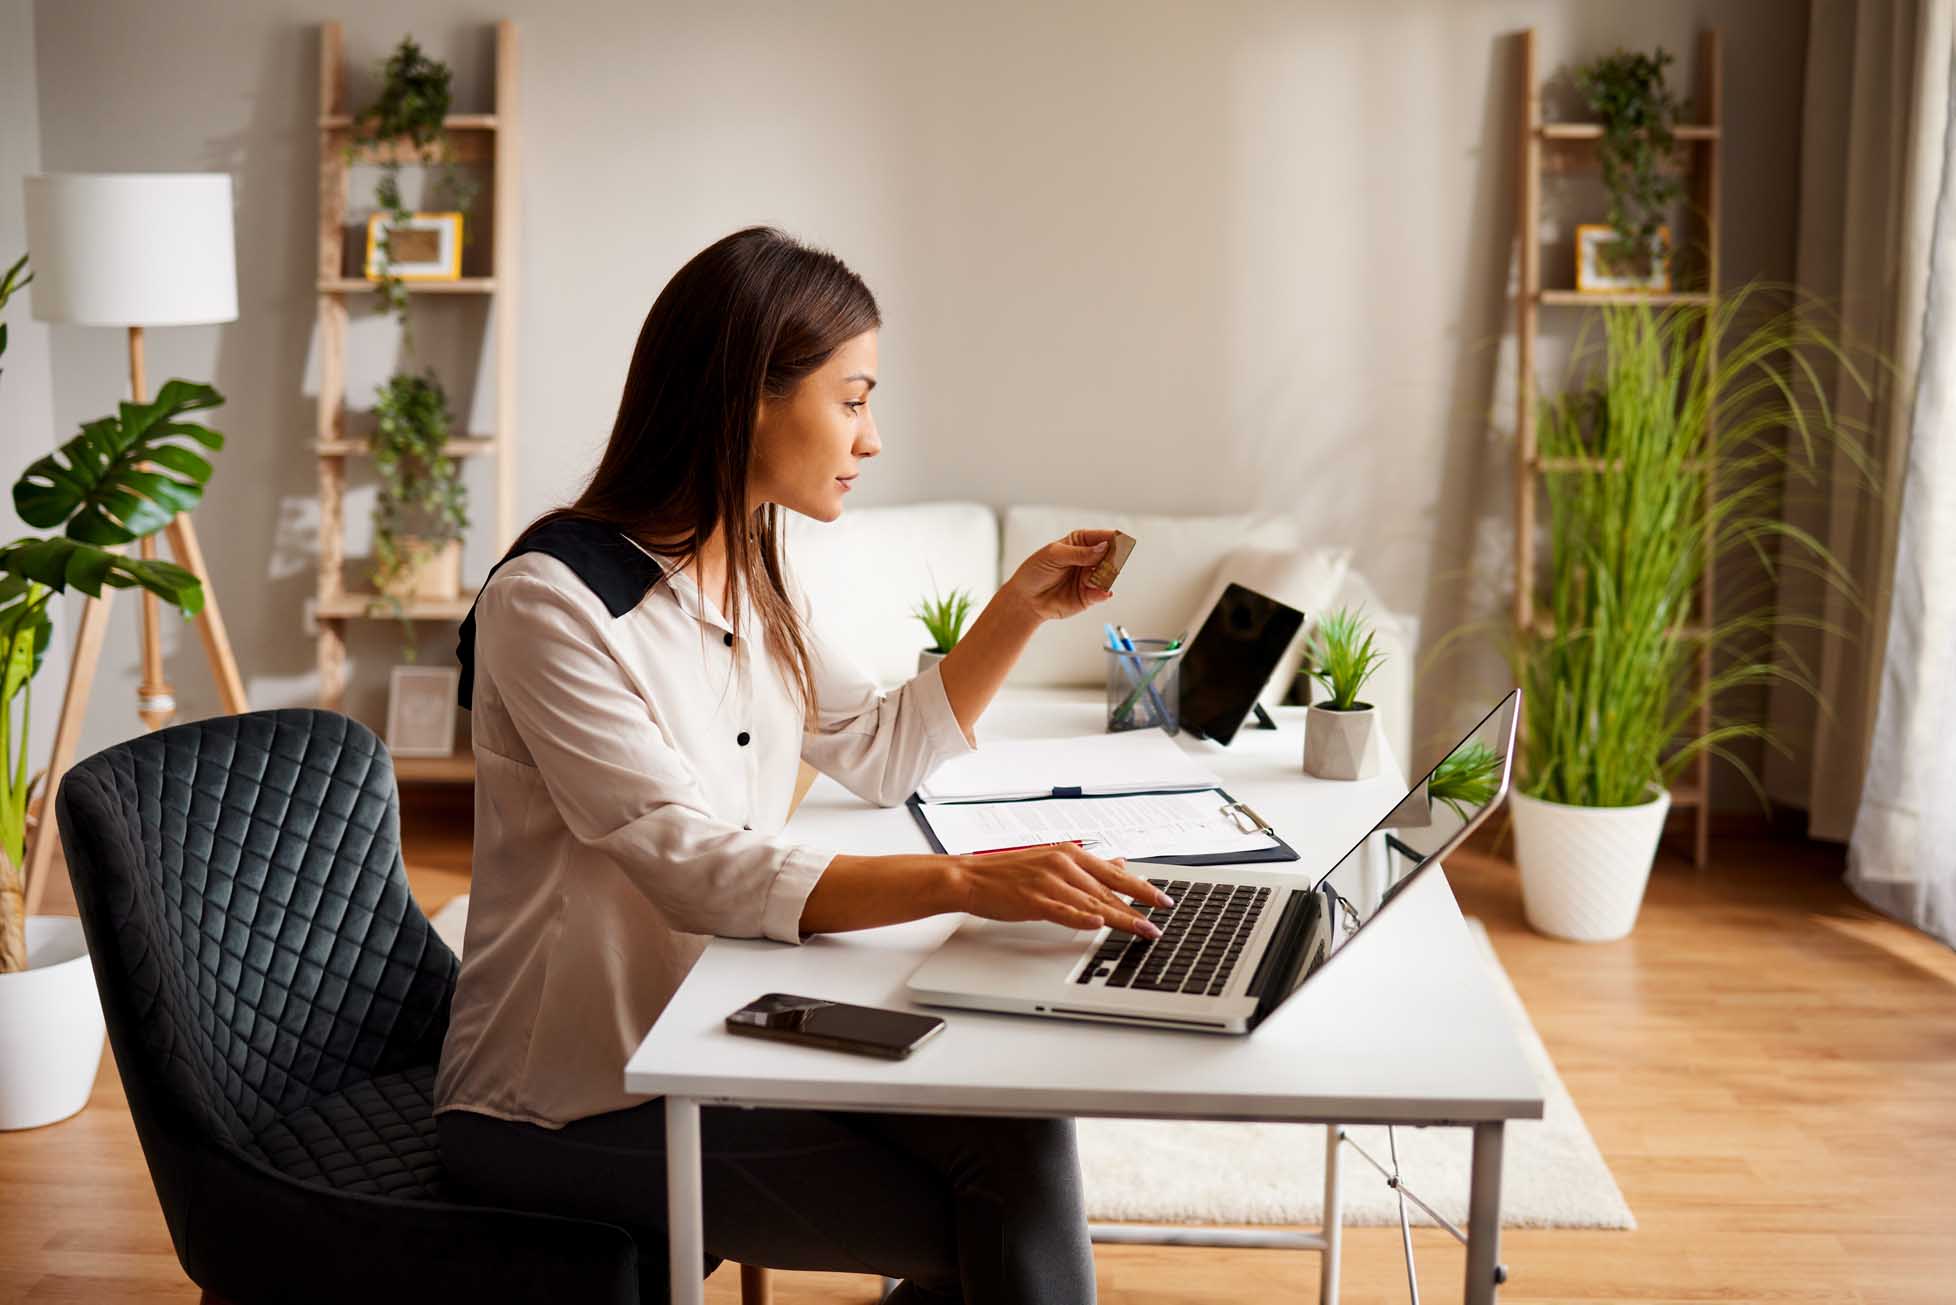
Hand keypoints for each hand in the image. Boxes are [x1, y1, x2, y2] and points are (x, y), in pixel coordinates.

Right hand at [949, 843, 1172, 937]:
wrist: (971, 877)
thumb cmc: (1010, 872)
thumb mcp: (1053, 861)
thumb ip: (1088, 866)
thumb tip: (1120, 864)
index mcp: (1070, 854)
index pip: (1115, 874)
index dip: (1142, 888)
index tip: (1163, 900)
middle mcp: (1063, 864)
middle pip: (1109, 890)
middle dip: (1139, 907)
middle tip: (1160, 921)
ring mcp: (1048, 882)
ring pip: (1092, 903)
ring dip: (1121, 919)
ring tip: (1143, 930)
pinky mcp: (1033, 900)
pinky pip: (1062, 910)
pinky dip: (1081, 918)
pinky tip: (1098, 924)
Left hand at [1002, 529, 1120, 621]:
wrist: (1025, 598)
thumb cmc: (1036, 571)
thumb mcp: (1054, 555)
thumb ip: (1079, 553)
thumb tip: (1103, 547)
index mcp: (1080, 542)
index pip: (1102, 537)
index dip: (1113, 538)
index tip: (1121, 541)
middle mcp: (1089, 559)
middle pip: (1110, 555)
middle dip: (1112, 558)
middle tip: (1109, 561)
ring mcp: (1090, 577)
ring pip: (1108, 575)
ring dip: (1106, 576)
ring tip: (1096, 578)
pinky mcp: (1089, 595)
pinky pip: (1102, 593)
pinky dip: (1103, 592)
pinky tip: (1102, 592)